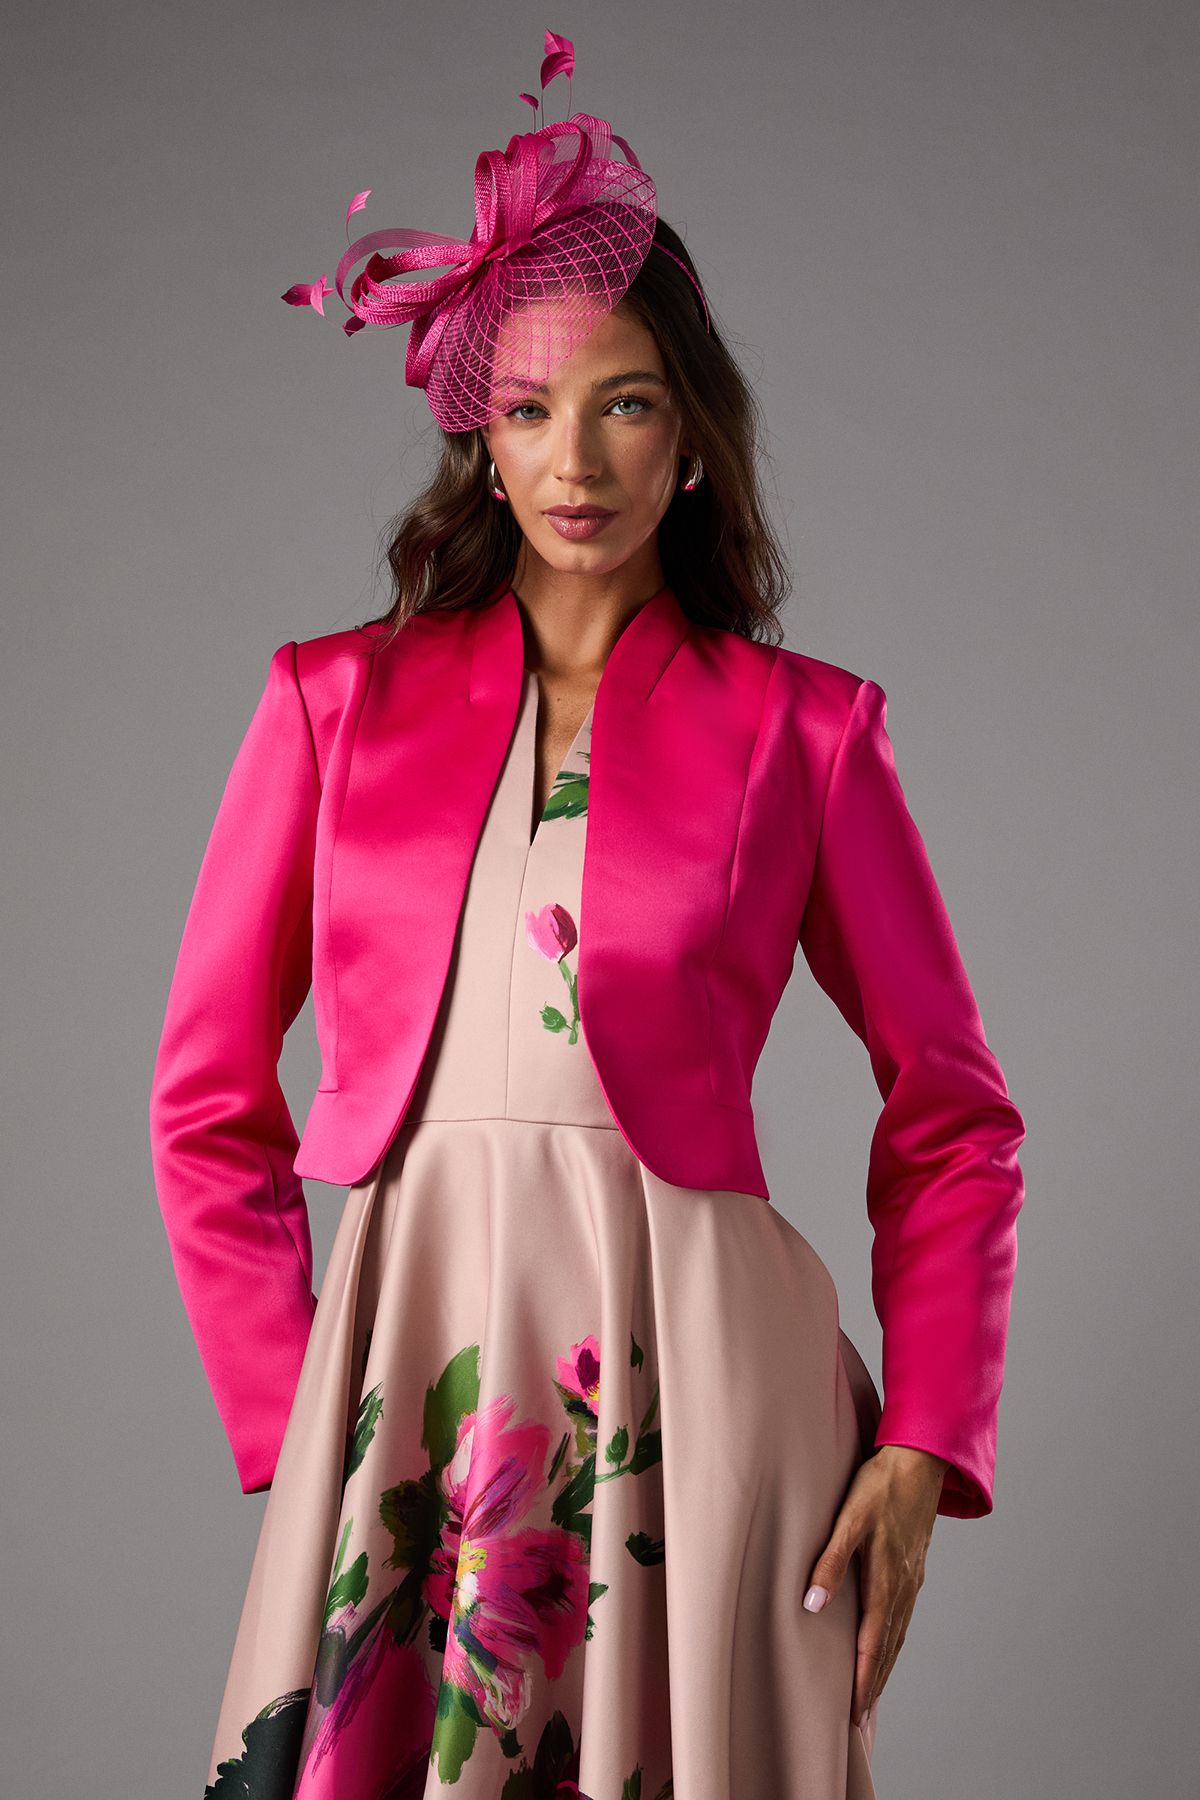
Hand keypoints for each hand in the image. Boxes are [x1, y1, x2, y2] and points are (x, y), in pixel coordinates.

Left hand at [802, 1444, 948, 1727]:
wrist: (919, 1459)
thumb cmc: (879, 1486)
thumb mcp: (848, 1519)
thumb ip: (828, 1562)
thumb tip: (811, 1605)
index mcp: (886, 1580)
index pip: (871, 1644)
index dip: (861, 1679)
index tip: (852, 1713)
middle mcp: (903, 1587)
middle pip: (887, 1648)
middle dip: (872, 1684)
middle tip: (860, 1720)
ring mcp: (911, 1579)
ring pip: (897, 1635)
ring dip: (883, 1666)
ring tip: (871, 1694)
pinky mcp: (914, 1568)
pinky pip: (903, 1617)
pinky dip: (893, 1641)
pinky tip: (887, 1644)